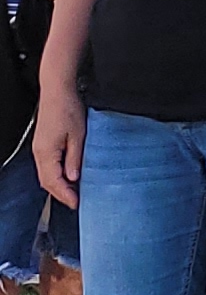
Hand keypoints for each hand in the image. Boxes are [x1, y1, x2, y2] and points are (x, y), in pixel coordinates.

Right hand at [33, 68, 82, 210]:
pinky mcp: (43, 144)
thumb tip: (73, 178)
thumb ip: (74, 159)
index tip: (77, 204)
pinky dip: (56, 175)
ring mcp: (40, 149)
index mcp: (46, 153)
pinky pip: (47, 166)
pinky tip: (68, 176)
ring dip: (58, 185)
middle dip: (61, 194)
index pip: (54, 182)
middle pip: (46, 181)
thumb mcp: (78, 136)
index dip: (65, 195)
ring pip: (46, 175)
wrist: (57, 91)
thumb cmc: (68, 109)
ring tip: (74, 192)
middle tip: (76, 202)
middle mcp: (39, 153)